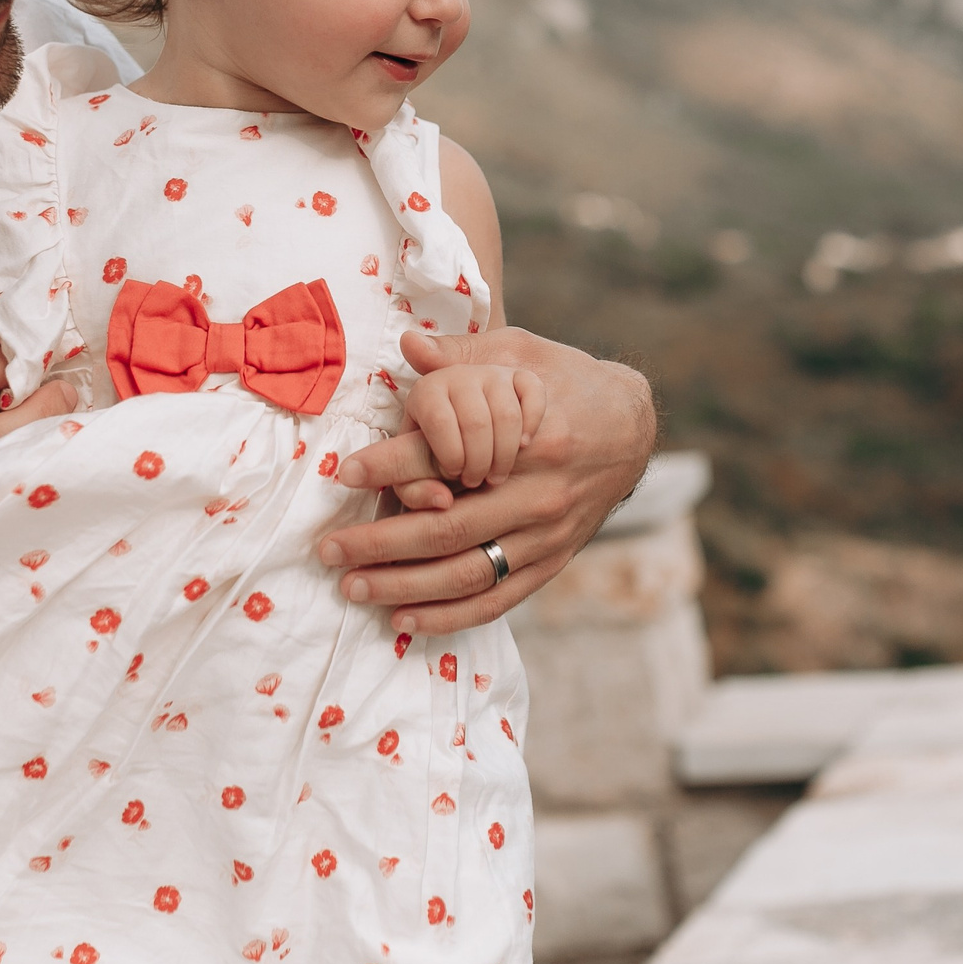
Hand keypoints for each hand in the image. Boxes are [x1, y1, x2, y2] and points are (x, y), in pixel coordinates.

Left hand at [321, 327, 654, 633]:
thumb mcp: (522, 353)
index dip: (389, 467)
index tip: (344, 474)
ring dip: (404, 586)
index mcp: (528, 439)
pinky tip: (406, 619)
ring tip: (353, 587)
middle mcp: (538, 494)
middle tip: (329, 550)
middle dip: (380, 544)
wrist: (633, 428)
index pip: (445, 459)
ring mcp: (547, 535)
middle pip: (447, 529)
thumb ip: (465, 355)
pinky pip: (496, 599)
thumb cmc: (565, 385)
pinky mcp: (552, 561)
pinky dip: (449, 615)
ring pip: (466, 572)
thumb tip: (410, 345)